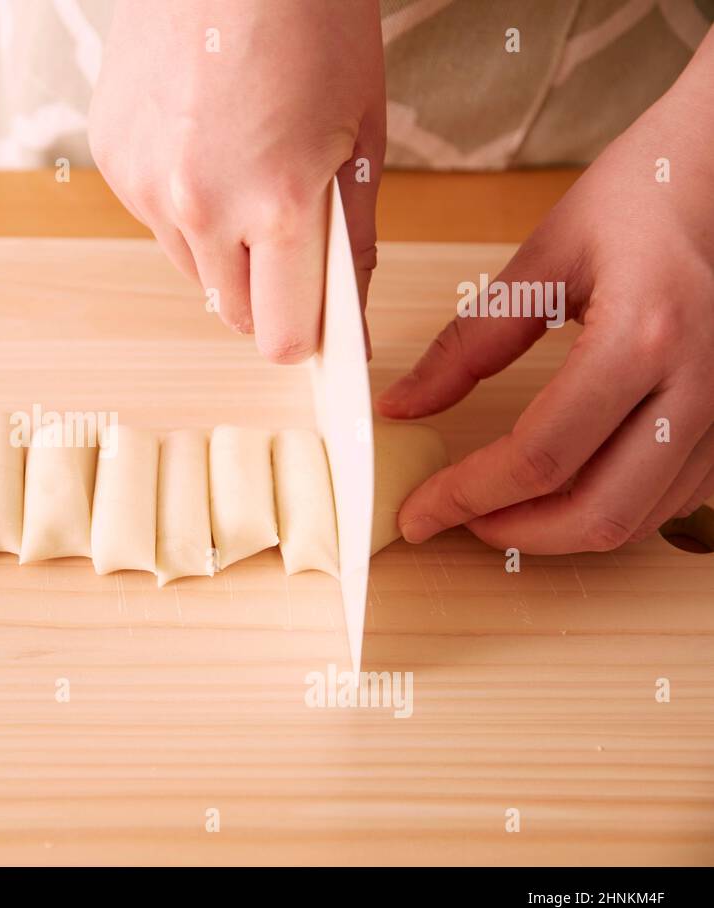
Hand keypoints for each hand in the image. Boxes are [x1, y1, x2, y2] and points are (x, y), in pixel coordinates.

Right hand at [88, 0, 384, 361]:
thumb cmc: (311, 19)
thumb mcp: (361, 130)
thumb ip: (352, 236)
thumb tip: (348, 313)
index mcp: (277, 201)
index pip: (281, 335)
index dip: (306, 337)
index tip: (320, 330)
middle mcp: (200, 206)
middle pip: (233, 312)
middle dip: (268, 292)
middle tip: (292, 236)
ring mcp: (146, 184)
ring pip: (191, 267)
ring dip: (223, 247)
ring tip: (247, 170)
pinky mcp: (114, 159)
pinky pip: (155, 218)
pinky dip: (184, 203)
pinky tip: (206, 141)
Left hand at [377, 33, 713, 552]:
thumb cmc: (641, 196)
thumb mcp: (545, 255)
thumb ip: (469, 342)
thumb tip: (401, 406)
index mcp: (642, 336)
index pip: (539, 454)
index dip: (466, 495)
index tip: (418, 511)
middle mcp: (699, 385)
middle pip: (597, 511)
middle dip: (514, 533)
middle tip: (456, 519)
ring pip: (637, 519)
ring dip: (558, 533)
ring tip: (499, 510)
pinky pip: (672, 501)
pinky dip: (608, 513)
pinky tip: (561, 493)